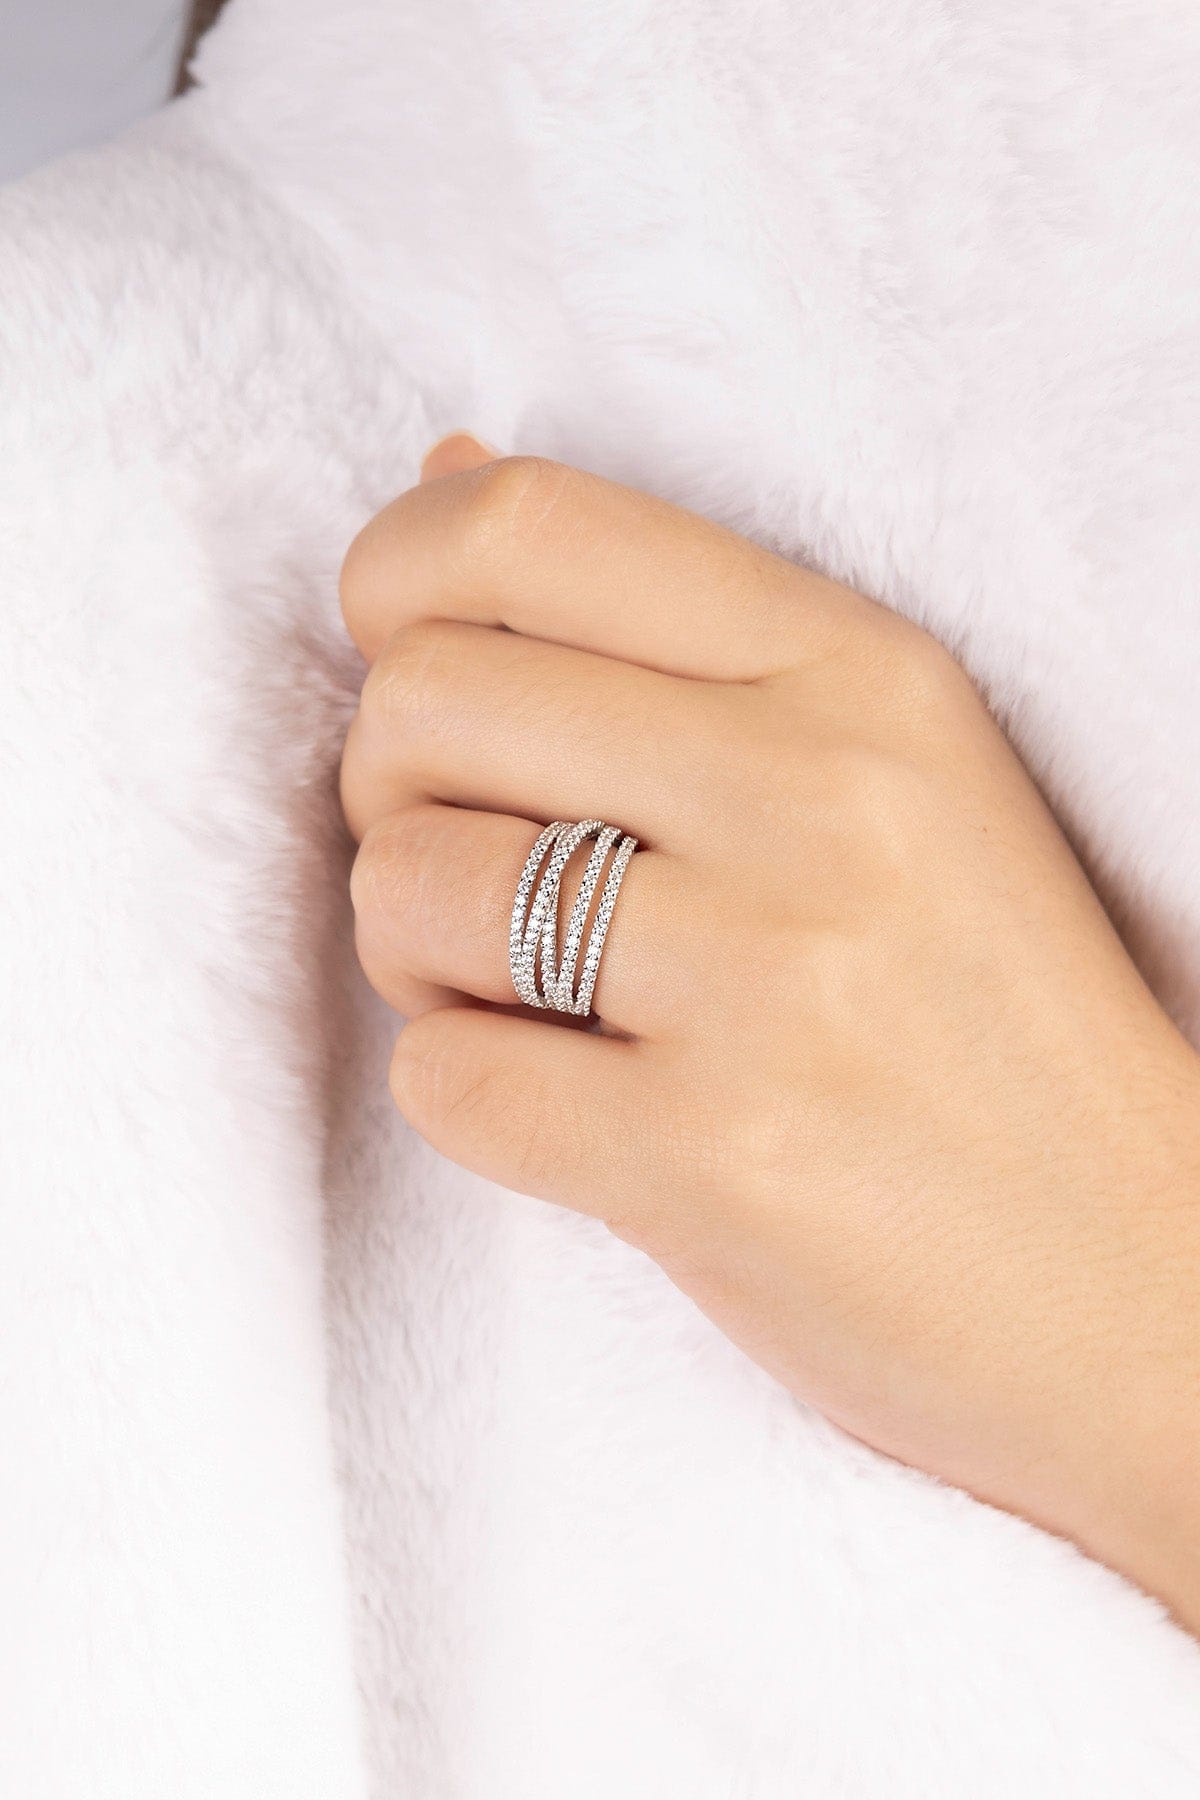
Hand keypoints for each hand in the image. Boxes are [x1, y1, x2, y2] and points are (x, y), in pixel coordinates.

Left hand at [338, 433, 1199, 1630]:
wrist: (1137, 1277)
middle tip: (474, 865)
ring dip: (415, 951)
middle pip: (423, 704)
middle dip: (392, 792)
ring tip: (521, 992)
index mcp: (860, 670)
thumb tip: (440, 471)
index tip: (407, 667)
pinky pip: (441, 1078)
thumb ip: (661, 626)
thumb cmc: (988, 1018)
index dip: (395, 584)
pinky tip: (566, 1101)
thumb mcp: (894, 766)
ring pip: (405, 886)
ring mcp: (768, 979)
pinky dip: (461, 1090)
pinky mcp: (713, 1159)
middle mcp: (818, 795)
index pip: (526, 527)